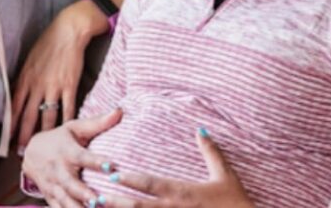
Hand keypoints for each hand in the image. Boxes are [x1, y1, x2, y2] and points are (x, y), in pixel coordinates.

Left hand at [12, 0, 106, 150]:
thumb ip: (24, 77)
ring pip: (47, 115)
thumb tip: (17, 93)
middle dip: (23, 135)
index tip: (6, 137)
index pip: (14, 106)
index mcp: (25, 77)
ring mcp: (54, 86)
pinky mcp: (70, 85)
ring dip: (44, 133)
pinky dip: (66, 122)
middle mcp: (37, 84)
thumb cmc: (48, 42)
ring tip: (42, 146)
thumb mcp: (30, 59)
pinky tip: (65, 133)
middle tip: (21, 151)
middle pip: (28, 115)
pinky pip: (67, 108)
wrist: (68, 31)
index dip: (10, 123)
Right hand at [22, 109, 121, 207]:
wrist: (30, 153)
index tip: (110, 166)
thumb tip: (119, 111)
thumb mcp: (75, 128)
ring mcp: (52, 186)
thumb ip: (98, 122)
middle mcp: (58, 170)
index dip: (95, 161)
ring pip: (64, 200)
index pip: (82, 156)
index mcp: (66, 151)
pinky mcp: (50, 197)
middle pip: (70, 183)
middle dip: (83, 193)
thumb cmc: (59, 139)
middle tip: (99, 201)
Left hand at [103, 129, 253, 207]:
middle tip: (94, 197)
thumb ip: (211, 152)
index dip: (131, 179)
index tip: (113, 173)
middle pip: (139, 206)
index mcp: (183, 192)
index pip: (152, 184)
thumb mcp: (225, 175)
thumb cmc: (236, 202)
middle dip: (116, 202)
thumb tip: (201, 129)